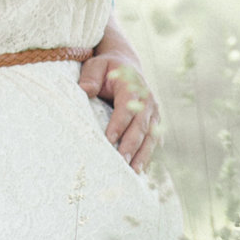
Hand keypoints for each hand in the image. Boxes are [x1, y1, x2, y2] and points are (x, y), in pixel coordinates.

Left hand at [83, 45, 160, 172]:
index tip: (109, 139)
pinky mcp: (155, 123)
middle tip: (121, 163)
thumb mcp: (96, 66)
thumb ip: (91, 77)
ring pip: (150, 137)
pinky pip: (153, 141)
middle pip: (141, 126)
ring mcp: (154, 113)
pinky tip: (141, 171)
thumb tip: (85, 90)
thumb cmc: (107, 68)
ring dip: (142, 155)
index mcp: (133, 86)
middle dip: (131, 145)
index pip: (127, 107)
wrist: (126, 65)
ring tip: (133, 173)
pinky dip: (148, 155)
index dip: (119, 123)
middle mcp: (148, 101)